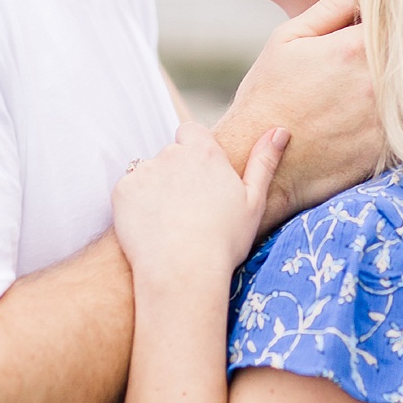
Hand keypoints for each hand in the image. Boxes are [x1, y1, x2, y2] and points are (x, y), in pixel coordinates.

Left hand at [114, 122, 287, 281]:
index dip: (194, 152)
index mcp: (204, 152)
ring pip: (148, 173)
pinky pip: (128, 191)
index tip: (201, 178)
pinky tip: (151, 227)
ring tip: (170, 222)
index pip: (191, 132)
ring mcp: (143, 171)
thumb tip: (280, 130)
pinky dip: (136, 205)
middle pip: (170, 155)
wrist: (183, 271)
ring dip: (155, 189)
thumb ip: (264, 161)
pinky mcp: (122, 190)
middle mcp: (171, 154)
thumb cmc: (224, 241)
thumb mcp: (254, 201)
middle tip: (188, 209)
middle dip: (176, 174)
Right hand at [215, 0, 381, 231]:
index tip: (389, 21)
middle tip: (384, 56)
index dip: (398, 17)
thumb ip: (331, 7)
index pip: (402, 19)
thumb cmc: (268, 95)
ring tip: (370, 89)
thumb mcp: (286, 39)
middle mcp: (378, 83)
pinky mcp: (389, 149)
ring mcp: (387, 119)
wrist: (255, 158)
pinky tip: (369, 117)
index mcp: (355, 48)